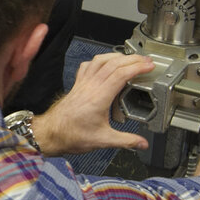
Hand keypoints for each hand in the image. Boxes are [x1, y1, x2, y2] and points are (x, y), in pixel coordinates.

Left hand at [32, 52, 156, 156]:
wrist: (51, 133)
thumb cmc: (71, 134)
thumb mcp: (103, 140)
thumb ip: (125, 141)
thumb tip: (141, 143)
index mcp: (99, 97)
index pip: (121, 74)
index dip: (137, 67)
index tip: (149, 66)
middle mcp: (90, 86)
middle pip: (113, 64)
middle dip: (132, 59)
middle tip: (146, 60)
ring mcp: (83, 83)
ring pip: (101, 60)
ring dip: (117, 57)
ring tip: (130, 58)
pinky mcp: (77, 84)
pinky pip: (89, 65)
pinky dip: (100, 60)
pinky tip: (105, 63)